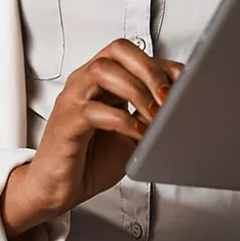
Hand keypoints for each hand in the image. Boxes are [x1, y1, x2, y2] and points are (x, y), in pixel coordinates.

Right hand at [0, 39, 182, 236]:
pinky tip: (137, 133)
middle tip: (168, 97)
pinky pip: (93, 110)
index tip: (183, 83)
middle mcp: (84, 83)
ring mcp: (72, 100)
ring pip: (103, 72)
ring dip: (136, 90)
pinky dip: (121, 119)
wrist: (56, 188)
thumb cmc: (89, 160)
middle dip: (149, 69)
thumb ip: (148, 117)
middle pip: (117, 51)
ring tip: (154, 115)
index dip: (161, 64)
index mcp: (100, 81)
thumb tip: (181, 108)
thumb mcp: (130, 134)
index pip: (132, 54)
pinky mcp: (66, 123)